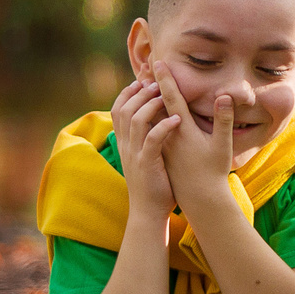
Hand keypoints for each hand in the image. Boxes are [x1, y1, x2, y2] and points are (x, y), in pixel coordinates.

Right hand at [111, 77, 181, 217]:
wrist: (149, 212)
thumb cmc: (153, 183)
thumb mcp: (144, 156)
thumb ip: (146, 138)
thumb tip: (155, 120)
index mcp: (124, 143)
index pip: (118, 110)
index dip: (127, 93)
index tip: (140, 81)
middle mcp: (126, 146)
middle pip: (124, 110)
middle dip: (138, 93)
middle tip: (154, 84)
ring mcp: (134, 155)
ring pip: (136, 121)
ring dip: (150, 105)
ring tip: (165, 96)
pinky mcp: (146, 164)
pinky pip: (152, 140)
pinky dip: (164, 127)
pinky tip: (177, 119)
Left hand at [150, 71, 236, 204]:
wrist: (200, 200)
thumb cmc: (214, 172)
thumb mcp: (222, 145)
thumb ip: (224, 119)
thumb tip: (225, 95)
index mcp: (183, 132)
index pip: (171, 100)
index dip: (165, 81)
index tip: (158, 63)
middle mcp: (168, 137)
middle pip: (154, 106)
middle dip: (149, 87)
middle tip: (145, 67)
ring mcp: (161, 146)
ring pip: (148, 119)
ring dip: (145, 101)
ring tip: (142, 85)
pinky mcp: (159, 154)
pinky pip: (148, 131)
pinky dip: (146, 117)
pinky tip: (144, 110)